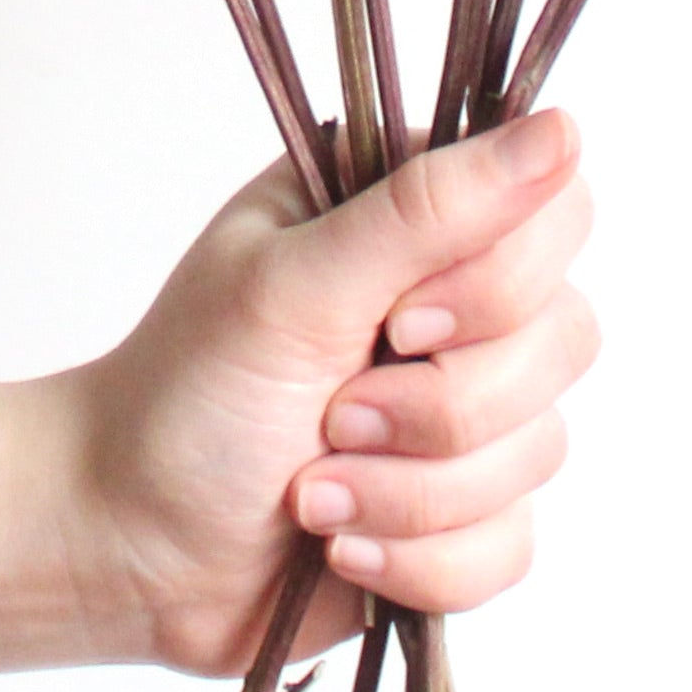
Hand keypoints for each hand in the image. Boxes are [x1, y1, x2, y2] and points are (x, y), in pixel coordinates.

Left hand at [60, 113, 598, 678]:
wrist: (128, 546)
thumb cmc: (185, 396)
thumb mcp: (294, 286)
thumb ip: (429, 209)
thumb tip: (563, 131)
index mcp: (415, 216)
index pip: (556, 213)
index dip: (497, 284)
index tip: (398, 321)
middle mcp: (458, 303)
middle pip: (564, 338)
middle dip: (436, 408)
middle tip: (329, 412)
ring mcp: (469, 412)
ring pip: (539, 451)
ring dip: (408, 492)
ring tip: (309, 490)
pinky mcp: (467, 512)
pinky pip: (513, 544)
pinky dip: (418, 560)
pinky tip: (340, 545)